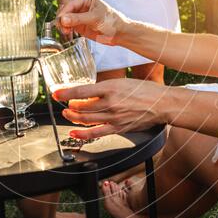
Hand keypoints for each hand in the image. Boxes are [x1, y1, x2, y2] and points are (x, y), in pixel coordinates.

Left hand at [53, 78, 167, 140]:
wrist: (162, 103)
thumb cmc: (145, 91)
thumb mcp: (122, 82)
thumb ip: (105, 88)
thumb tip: (88, 93)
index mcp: (111, 88)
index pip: (81, 91)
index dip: (65, 93)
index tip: (56, 93)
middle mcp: (110, 103)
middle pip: (81, 107)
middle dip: (68, 106)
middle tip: (64, 104)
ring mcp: (114, 117)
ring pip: (85, 120)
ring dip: (73, 118)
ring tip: (68, 114)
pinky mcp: (118, 128)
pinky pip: (96, 133)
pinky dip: (82, 134)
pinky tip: (74, 133)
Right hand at [55, 0, 127, 44]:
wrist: (119, 33)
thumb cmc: (111, 21)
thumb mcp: (94, 18)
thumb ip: (78, 19)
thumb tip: (62, 19)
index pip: (70, 4)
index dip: (64, 12)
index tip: (60, 21)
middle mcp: (81, 6)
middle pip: (66, 11)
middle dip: (62, 19)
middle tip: (62, 28)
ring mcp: (79, 16)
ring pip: (65, 19)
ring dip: (63, 25)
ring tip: (66, 31)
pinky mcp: (79, 25)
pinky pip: (68, 26)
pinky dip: (66, 29)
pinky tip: (67, 32)